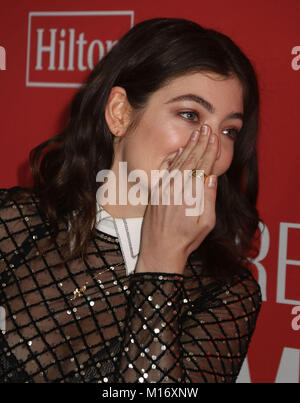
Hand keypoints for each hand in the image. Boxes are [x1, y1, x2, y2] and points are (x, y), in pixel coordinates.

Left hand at [135, 124, 218, 273]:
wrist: (158, 250)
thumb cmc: (184, 240)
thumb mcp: (205, 224)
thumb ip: (208, 199)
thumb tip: (212, 178)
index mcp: (190, 195)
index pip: (202, 167)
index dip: (210, 151)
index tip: (214, 138)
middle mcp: (176, 189)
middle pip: (190, 160)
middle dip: (200, 143)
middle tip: (206, 128)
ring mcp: (164, 189)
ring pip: (179, 163)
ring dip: (189, 146)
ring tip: (196, 133)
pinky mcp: (157, 192)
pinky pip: (167, 170)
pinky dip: (175, 158)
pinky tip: (180, 150)